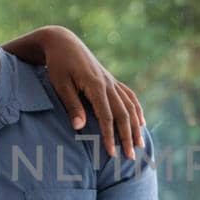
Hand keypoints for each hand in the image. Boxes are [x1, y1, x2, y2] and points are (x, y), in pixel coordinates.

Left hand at [38, 27, 145, 158]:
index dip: (109, 136)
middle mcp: (108, 84)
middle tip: (130, 157)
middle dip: (127, 137)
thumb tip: (80, 128)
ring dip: (136, 127)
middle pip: (123, 114)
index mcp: (95, 85)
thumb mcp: (60, 84)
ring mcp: (111, 81)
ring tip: (140, 145)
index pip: (106, 116)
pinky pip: (129, 96)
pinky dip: (137, 110)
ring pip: (129, 106)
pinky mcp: (111, 80)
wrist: (63, 42)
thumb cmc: (58, 64)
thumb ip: (72, 105)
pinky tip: (141, 122)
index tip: (111, 154)